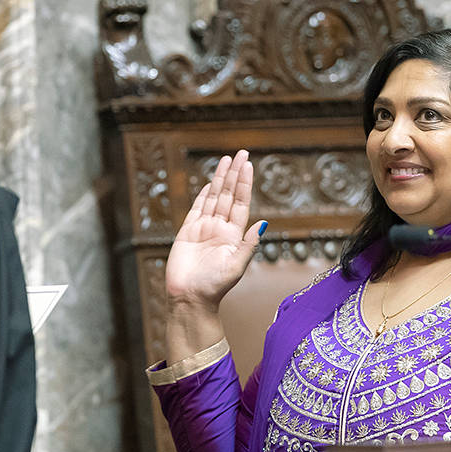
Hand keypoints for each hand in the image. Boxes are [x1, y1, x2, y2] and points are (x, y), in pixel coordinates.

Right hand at [165, 150, 265, 309]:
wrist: (190, 298)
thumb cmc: (214, 287)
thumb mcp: (236, 265)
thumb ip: (248, 244)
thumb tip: (263, 223)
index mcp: (234, 235)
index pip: (241, 203)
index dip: (245, 184)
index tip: (248, 165)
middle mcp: (220, 229)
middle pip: (229, 195)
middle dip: (234, 174)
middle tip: (240, 153)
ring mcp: (204, 229)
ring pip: (214, 198)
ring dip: (220, 179)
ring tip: (226, 160)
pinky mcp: (187, 232)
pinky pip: (196, 209)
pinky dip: (203, 195)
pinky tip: (209, 184)